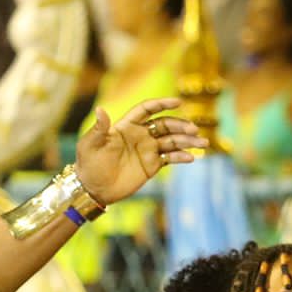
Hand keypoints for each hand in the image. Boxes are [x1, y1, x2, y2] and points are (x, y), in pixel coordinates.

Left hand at [74, 98, 206, 205]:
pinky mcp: (152, 165)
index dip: (162, 104)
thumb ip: (99, 128)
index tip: (178, 102)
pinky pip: (170, 158)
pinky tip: (191, 158)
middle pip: (165, 125)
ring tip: (202, 143)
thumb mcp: (90, 145)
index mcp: (127, 126)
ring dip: (187, 140)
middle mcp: (140, 135)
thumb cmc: (89, 164)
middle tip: (193, 129)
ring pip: (172, 141)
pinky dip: (181, 157)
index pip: (148, 110)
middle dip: (180, 125)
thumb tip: (100, 109)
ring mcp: (148, 150)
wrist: (93, 189)